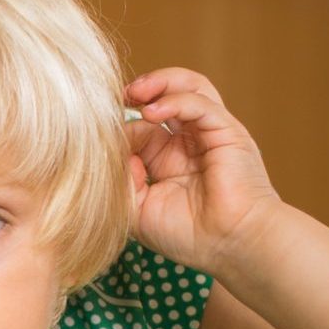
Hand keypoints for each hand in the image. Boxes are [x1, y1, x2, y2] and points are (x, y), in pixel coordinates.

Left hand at [124, 67, 284, 280]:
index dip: (120, 128)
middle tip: (113, 98)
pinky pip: (201, 104)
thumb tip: (107, 151)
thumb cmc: (188, 235)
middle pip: (164, 98)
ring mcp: (209, 134)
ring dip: (159, 83)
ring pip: (188, 89)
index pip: (140, 127)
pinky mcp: (228, 132)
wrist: (231, 246)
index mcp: (168, 159)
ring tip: (134, 92)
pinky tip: (152, 112)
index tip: (98, 137)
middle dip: (138, 93)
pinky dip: (176, 101)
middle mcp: (189, 142)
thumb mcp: (137, 209)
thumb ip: (120, 180)